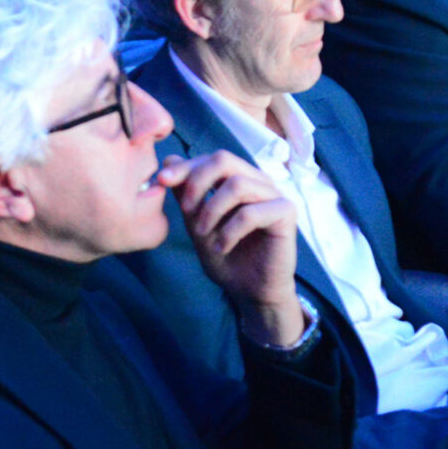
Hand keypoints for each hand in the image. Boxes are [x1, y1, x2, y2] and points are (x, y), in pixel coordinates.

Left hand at [163, 151, 304, 348]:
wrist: (250, 291)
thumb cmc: (226, 256)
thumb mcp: (197, 222)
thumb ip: (187, 193)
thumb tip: (170, 157)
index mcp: (239, 178)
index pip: (210, 158)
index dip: (185, 166)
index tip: (161, 180)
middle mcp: (258, 181)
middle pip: (224, 159)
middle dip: (197, 182)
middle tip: (185, 210)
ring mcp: (274, 195)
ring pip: (237, 184)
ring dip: (212, 211)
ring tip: (202, 234)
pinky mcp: (286, 214)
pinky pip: (252, 212)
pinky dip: (230, 231)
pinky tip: (222, 247)